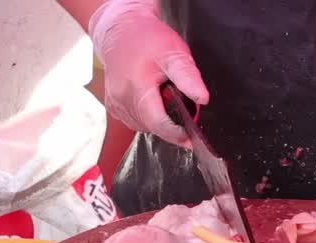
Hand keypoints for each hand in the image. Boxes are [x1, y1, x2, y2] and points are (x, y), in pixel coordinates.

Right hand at [90, 0, 207, 146]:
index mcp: (136, 88)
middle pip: (151, 127)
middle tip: (182, 108)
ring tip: (164, 99)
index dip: (176, 135)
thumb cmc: (146, 39)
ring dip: (157, 121)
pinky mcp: (112, 106)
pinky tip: (152, 101)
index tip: (191, 140)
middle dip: (170, 125)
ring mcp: (115, 104)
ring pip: (142, 126)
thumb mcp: (174, 53)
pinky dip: (146, 117)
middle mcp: (122, 99)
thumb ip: (188, 77)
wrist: (120, 29)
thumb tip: (202, 98)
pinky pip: (133, 121)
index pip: (158, 123)